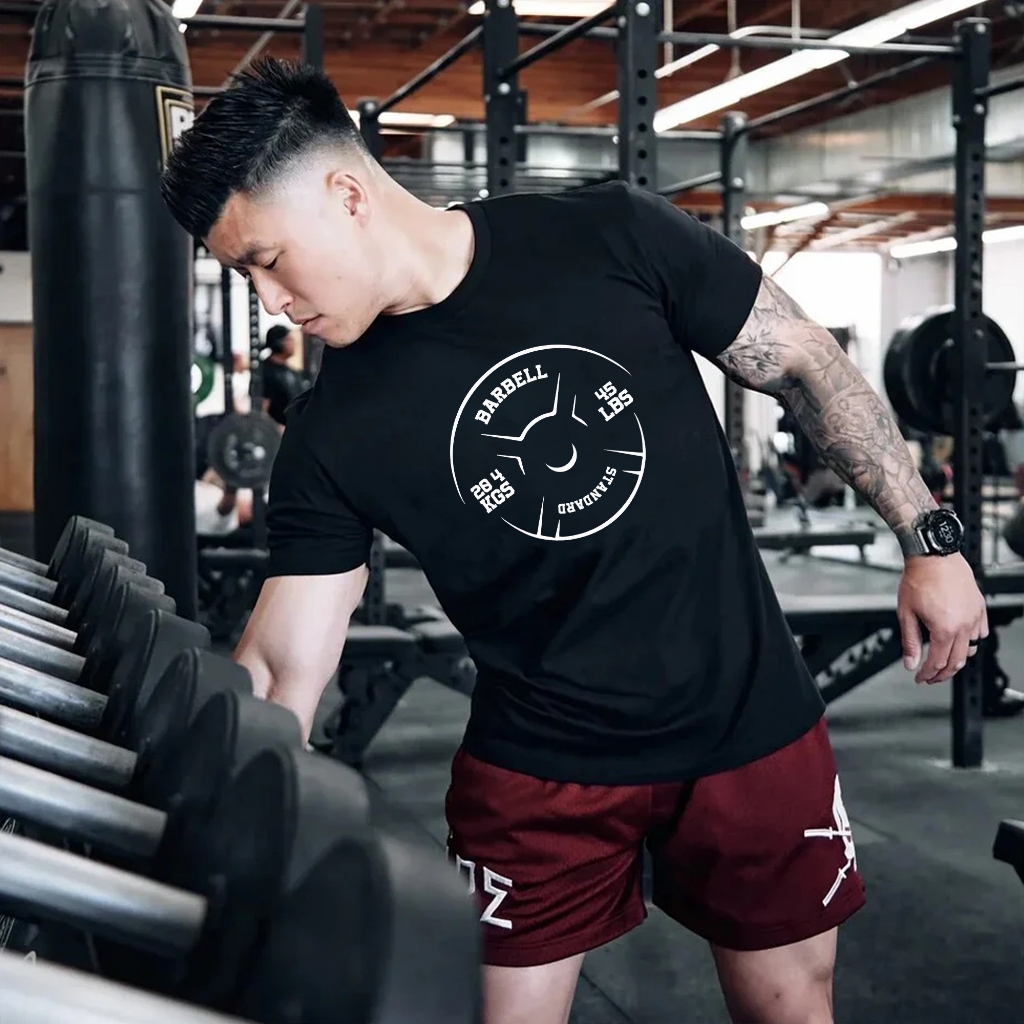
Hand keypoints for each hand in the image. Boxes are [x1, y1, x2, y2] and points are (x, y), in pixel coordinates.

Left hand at [897, 554, 988, 683]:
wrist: (933, 556)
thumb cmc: (919, 579)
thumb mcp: (906, 613)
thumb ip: (910, 642)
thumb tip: (910, 663)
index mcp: (944, 629)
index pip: (938, 662)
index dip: (927, 674)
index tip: (920, 678)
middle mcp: (964, 625)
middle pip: (957, 661)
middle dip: (943, 673)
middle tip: (930, 676)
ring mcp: (974, 616)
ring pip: (971, 649)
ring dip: (958, 658)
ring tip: (943, 660)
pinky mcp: (979, 608)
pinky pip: (981, 632)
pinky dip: (971, 641)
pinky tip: (960, 641)